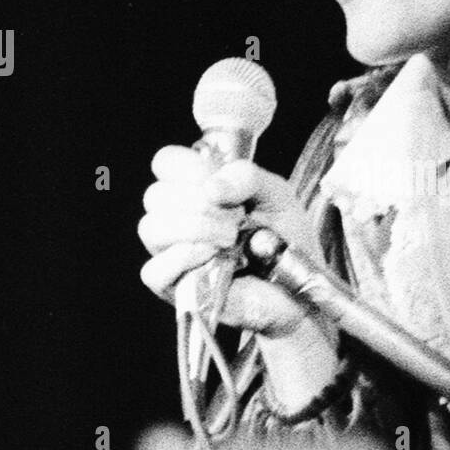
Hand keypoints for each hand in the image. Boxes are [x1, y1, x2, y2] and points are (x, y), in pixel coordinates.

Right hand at [138, 147, 330, 339]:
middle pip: (155, 195)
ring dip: (196, 227)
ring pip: (151, 229)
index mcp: (194, 188)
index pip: (165, 162)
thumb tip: (211, 188)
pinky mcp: (173, 287)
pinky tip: (213, 256)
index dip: (190, 167)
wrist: (297, 285)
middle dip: (201, 202)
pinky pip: (154, 270)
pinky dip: (184, 258)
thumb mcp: (275, 193)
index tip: (222, 186)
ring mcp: (170, 253)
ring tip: (230, 238)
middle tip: (237, 218)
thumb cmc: (283, 237)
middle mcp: (175, 217)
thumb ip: (246, 176)